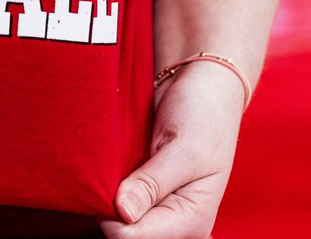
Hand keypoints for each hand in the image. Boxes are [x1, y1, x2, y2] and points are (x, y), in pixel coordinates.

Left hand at [101, 62, 246, 238]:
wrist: (203, 87)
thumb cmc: (203, 115)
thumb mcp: (184, 149)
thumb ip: (153, 182)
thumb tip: (124, 212)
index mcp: (190, 219)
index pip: (132, 238)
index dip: (110, 215)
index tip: (106, 179)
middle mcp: (173, 220)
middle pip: (122, 231)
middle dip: (108, 203)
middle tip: (110, 166)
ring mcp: (158, 207)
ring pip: (116, 216)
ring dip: (106, 191)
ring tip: (115, 161)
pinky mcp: (145, 191)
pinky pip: (117, 198)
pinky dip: (108, 183)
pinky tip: (113, 163)